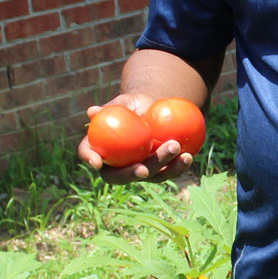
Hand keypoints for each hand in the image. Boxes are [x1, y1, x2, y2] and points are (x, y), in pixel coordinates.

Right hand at [76, 92, 194, 184]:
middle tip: (145, 168)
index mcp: (100, 147)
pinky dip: (179, 165)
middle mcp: (116, 165)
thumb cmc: (133, 105)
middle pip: (120, 176)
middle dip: (132, 174)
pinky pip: (169, 171)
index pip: (89, 154)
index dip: (90, 159)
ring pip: (149, 175)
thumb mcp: (122, 102)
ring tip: (175, 149)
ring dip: (162, 167)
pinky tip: (188, 156)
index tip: (97, 162)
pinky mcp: (159, 169)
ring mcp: (138, 169)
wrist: (154, 110)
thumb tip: (92, 111)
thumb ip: (110, 109)